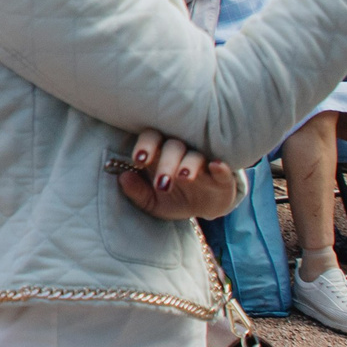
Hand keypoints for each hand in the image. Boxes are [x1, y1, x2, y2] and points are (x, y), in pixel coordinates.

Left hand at [115, 130, 240, 220]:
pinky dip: (221, 167)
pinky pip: (224, 169)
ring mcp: (203, 162)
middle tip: (161, 183)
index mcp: (161, 153)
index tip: (139, 160)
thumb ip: (136, 192)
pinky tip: (216, 166)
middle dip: (166, 163)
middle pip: (173, 147)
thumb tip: (122, 178)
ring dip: (189, 165)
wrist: (203, 208)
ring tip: (184, 177)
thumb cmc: (173, 198)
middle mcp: (182, 152)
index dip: (146, 145)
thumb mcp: (152, 201)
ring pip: (195, 156)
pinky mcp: (222, 176)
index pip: (152, 138)